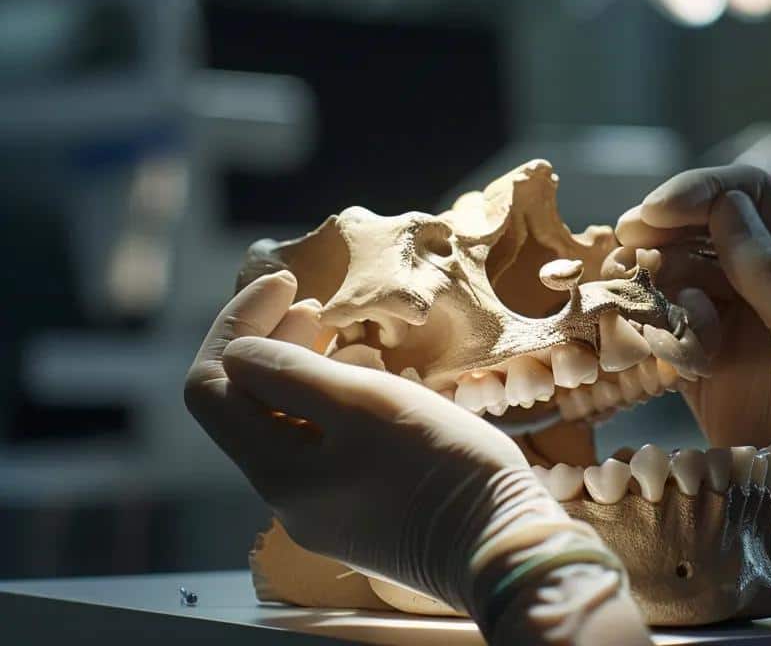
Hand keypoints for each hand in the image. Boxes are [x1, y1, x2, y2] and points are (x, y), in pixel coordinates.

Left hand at [185, 271, 645, 642]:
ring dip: (302, 374)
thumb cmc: (440, 466)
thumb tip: (238, 351)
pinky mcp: (360, 516)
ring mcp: (323, 511)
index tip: (286, 284)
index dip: (237, 326)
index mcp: (276, 470)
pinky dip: (332, 407)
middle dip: (269, 345)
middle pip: (245, 409)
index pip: (211, 387)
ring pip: (287, 428)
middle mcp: (287, 497)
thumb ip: (292, 374)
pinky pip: (322, 450)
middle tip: (312, 304)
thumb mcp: (365, 403)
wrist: (501, 545)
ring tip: (342, 339)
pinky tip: (371, 387)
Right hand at [617, 166, 770, 610]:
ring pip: (681, 280)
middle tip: (626, 247)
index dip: (702, 191)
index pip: (755, 197)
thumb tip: (724, 205)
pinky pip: (669, 333)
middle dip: (666, 235)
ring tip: (662, 317)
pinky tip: (676, 356)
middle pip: (706, 232)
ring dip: (660, 287)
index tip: (655, 212)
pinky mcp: (712, 376)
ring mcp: (744, 332)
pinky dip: (657, 332)